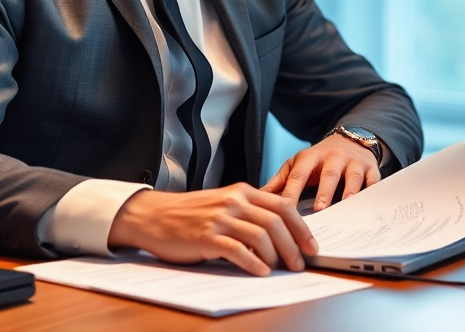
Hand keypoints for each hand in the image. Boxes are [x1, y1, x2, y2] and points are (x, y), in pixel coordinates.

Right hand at [107, 184, 317, 276]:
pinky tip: (260, 272)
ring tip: (280, 269)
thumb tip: (280, 232)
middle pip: (276, 222)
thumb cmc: (189, 214)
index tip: (311, 245)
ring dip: (276, 256)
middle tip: (299, 263)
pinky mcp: (206, 237)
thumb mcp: (222, 204)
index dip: (301, 227)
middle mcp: (233, 202)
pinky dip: (253, 263)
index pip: (282, 206)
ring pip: (261, 236)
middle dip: (293, 245)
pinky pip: (238, 251)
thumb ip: (248, 211)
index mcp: (241, 192)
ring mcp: (220, 219)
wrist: (153, 216)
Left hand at [261, 134, 380, 211]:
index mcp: (309, 158)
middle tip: (320, 209)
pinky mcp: (370, 169)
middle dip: (324, 191)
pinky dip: (371, 191)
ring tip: (345, 206)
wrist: (349, 139)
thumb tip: (256, 197)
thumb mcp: (297, 164)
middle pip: (328, 174)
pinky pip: (373, 180)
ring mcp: (353, 163)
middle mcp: (332, 158)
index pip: (299, 175)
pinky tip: (369, 204)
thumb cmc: (318, 159)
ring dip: (348, 191)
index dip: (291, 192)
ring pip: (352, 176)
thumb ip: (279, 181)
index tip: (284, 210)